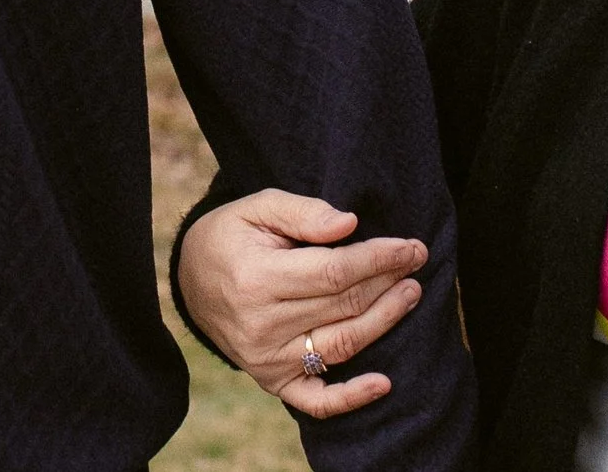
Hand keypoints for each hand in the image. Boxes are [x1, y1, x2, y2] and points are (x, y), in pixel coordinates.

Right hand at [174, 189, 428, 418]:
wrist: (191, 280)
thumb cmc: (232, 236)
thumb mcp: (258, 207)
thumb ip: (303, 212)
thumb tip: (350, 224)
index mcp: (256, 279)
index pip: (334, 272)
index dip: (378, 258)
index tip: (410, 246)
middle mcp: (261, 326)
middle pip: (344, 306)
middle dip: (388, 281)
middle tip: (417, 260)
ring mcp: (266, 360)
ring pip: (341, 345)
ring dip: (384, 321)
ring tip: (410, 294)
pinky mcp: (272, 381)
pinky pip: (317, 400)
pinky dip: (352, 397)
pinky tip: (384, 383)